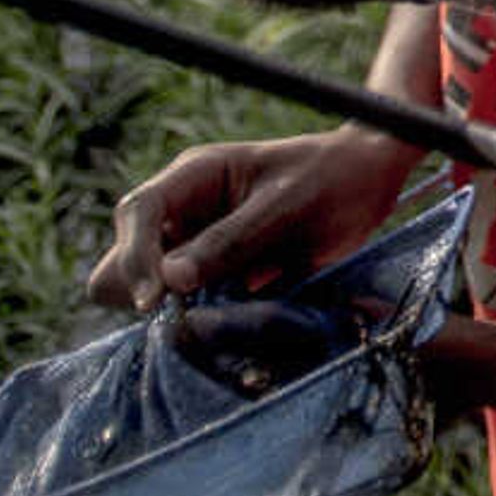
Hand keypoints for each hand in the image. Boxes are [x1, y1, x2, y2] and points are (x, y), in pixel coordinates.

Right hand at [88, 127, 420, 311]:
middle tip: (194, 308)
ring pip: (149, 291)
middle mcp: (183, 209)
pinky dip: (204, 318)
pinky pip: (188, 307)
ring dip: (177, 309)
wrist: (372, 181)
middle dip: (147, 290)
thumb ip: (232, 241)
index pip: (136, 213)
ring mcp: (194, 243)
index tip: (158, 300)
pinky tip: (243, 313)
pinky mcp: (214, 274)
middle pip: (123, 259)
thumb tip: (170, 281)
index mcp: (194, 176)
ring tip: (231, 307)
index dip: (135, 257)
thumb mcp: (288, 207)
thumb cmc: (335, 179)